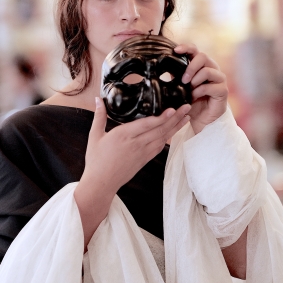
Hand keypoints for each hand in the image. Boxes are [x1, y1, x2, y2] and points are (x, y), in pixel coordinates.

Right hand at [74, 98, 190, 247]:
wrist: (101, 183)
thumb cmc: (96, 160)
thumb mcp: (95, 135)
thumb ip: (99, 116)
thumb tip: (97, 99)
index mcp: (123, 135)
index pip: (147, 124)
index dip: (162, 117)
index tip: (173, 109)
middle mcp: (136, 144)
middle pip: (160, 130)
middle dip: (175, 118)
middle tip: (187, 107)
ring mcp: (142, 153)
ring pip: (163, 138)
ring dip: (175, 127)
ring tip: (186, 117)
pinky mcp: (145, 159)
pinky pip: (160, 147)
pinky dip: (168, 138)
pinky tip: (174, 131)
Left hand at [174, 44, 227, 134]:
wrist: (200, 120)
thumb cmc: (190, 102)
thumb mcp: (179, 87)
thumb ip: (175, 76)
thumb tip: (161, 66)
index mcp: (201, 65)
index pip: (195, 50)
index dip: (186, 47)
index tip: (176, 50)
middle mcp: (212, 69)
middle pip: (203, 56)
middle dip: (191, 66)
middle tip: (183, 79)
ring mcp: (219, 79)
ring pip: (208, 70)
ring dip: (195, 79)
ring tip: (189, 89)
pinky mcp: (223, 90)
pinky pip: (211, 86)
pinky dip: (200, 91)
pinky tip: (194, 97)